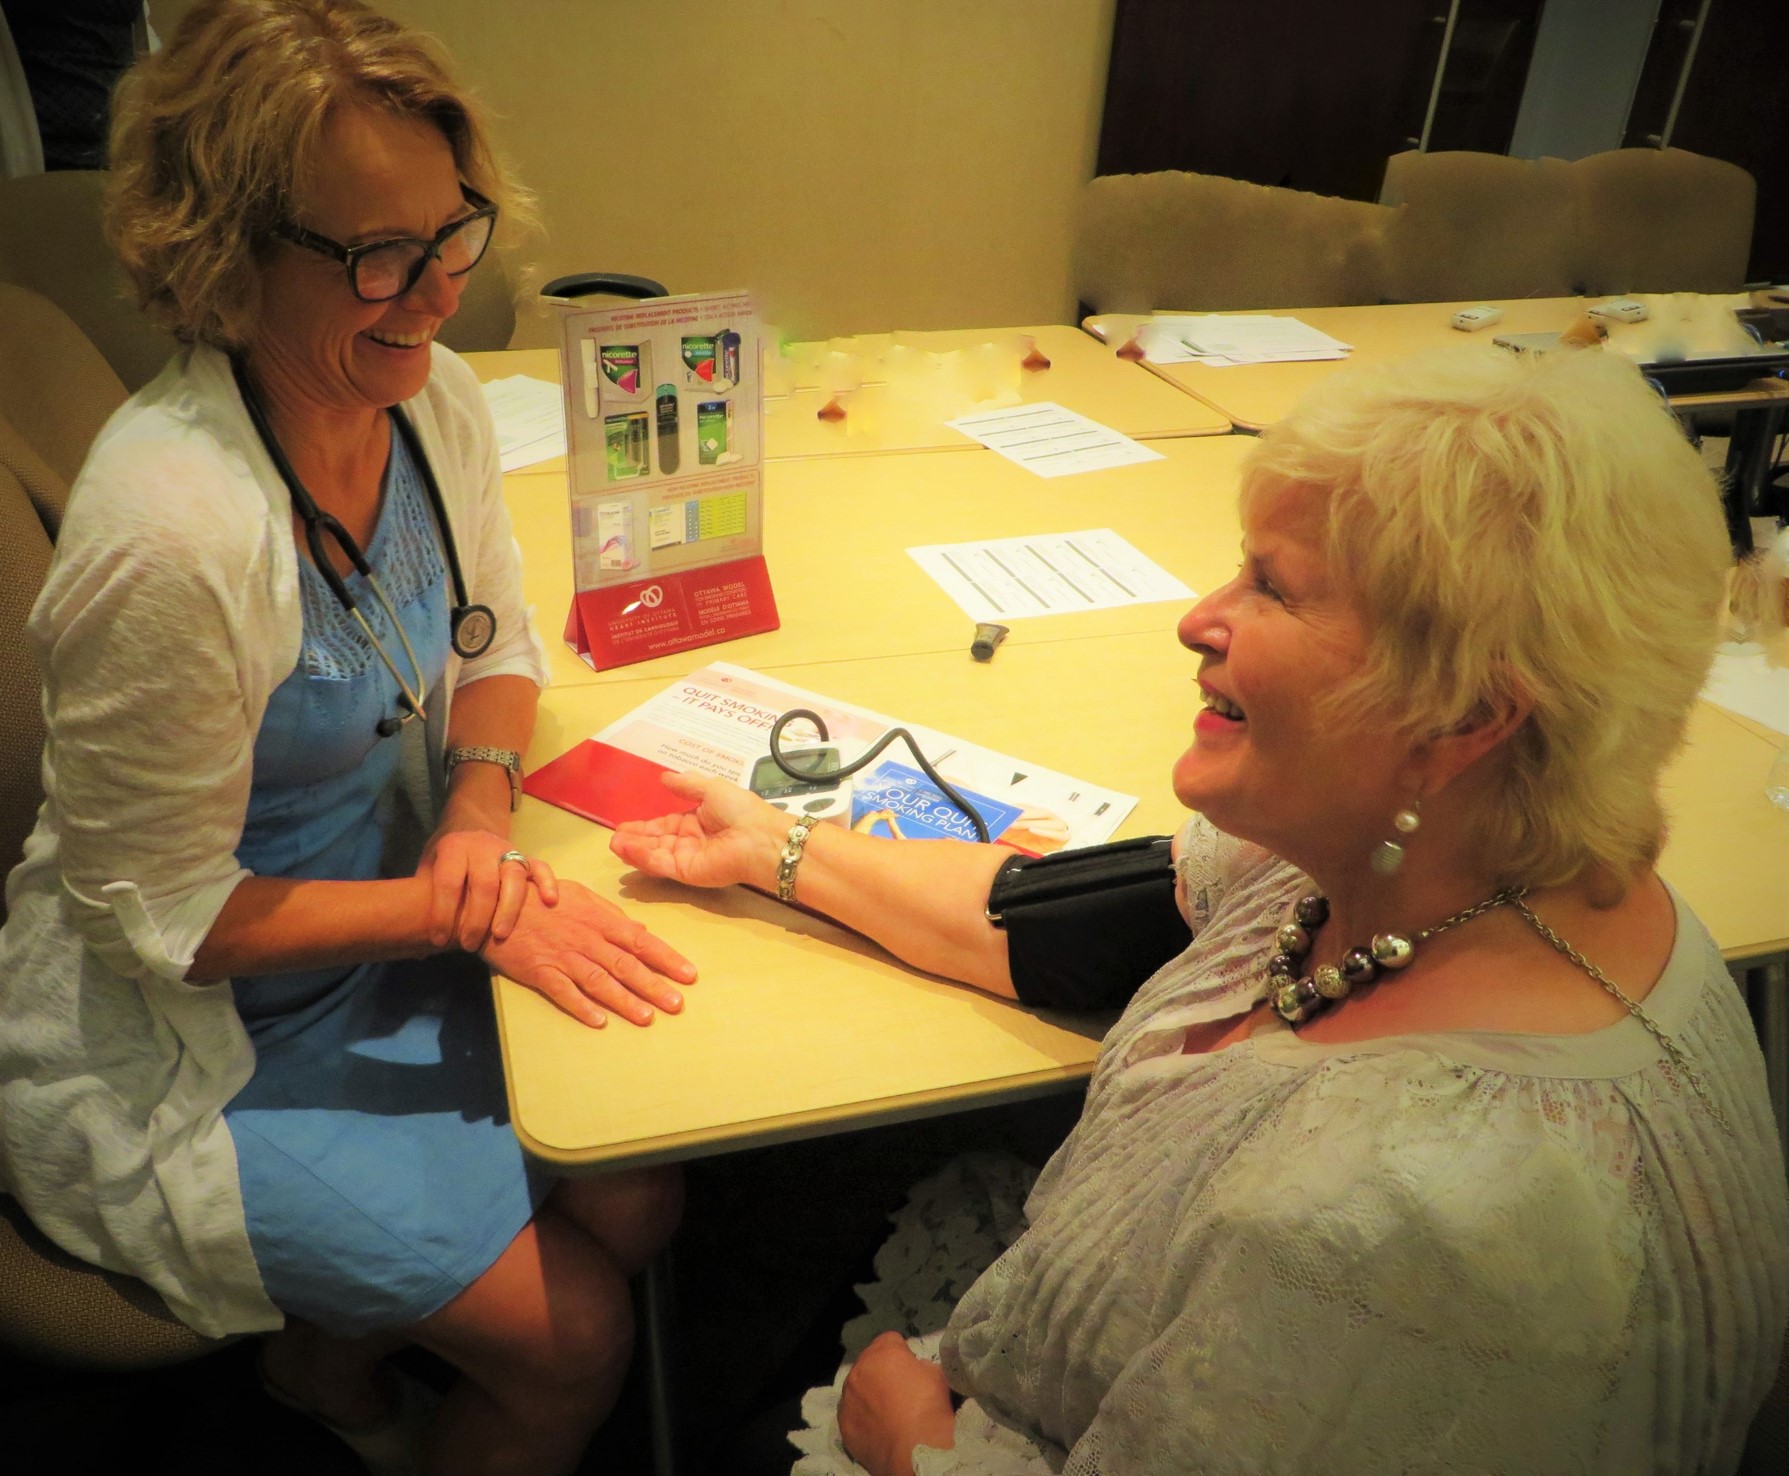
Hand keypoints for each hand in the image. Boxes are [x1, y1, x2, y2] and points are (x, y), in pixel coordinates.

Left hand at [420, 827, 559, 952]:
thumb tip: (417, 941)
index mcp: (454, 847)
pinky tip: (549, 902)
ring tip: (500, 935)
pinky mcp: (526, 857)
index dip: (443, 912)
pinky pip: (541, 867)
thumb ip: (426, 896)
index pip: (449, 882)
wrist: (469, 827)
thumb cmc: (446, 860)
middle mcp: (482, 846)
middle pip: (484, 883)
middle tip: (469, 945)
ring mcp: (507, 850)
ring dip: (508, 909)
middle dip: (477, 918)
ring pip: (514, 878)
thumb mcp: (428, 869)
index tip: (440, 939)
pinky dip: (547, 883)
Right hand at [480, 880, 695, 1028]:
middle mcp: (586, 939)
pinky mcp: (540, 971)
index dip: (667, 958)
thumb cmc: (541, 896)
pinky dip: (582, 1007)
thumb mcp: (580, 895)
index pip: (640, 941)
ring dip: (625, 1001)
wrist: (495, 902)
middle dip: (654, 985)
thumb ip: (610, 914)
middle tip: (677, 1004)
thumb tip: (640, 931)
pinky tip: (599, 1021)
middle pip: (626, 965)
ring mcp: (563, 956)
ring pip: (600, 981)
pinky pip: (564, 992)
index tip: (689, 974)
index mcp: (599, 919)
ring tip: (647, 1017)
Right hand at [609, 771, 789, 891]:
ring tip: (613, 843)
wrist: (760, 837)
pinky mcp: (686, 872)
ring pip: (654, 854)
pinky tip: (626, 849)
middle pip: (655, 841)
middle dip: (634, 839)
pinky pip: (661, 863)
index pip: (664, 825)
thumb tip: (664, 777)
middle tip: (613, 837)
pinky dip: (643, 857)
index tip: (623, 825)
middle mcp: (689, 841)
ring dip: (633, 849)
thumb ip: (686, 785)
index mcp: (696, 822)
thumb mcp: (711, 789)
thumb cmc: (740, 810)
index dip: (644, 826)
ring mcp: (687, 858)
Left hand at [838, 1332, 956, 1475]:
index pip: (890, 1340)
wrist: (916, 1451)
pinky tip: (879, 1430)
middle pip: (870, 1364)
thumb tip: (916, 1370)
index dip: (903, 1352)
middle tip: (900, 1392)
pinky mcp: (844, 1426)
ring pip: (858, 1389)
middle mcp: (858, 1372)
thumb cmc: (930, 1408)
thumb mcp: (937, 1375)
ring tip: (888, 1414)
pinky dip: (863, 1419)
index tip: (911, 1368)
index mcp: (881, 1353)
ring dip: (869, 1395)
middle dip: (882, 1373)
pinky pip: (853, 1415)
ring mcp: (847, 1400)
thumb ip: (922, 1367)